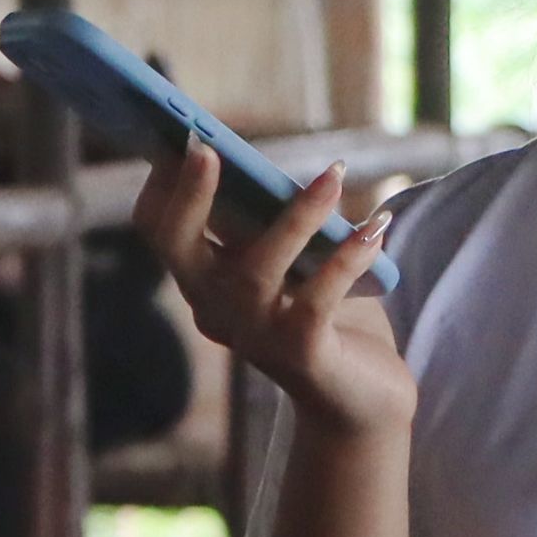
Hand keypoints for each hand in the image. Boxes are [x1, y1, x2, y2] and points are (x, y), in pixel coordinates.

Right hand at [142, 145, 410, 439]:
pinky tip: (376, 227)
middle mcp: (216, 310)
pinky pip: (318, 299)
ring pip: (256, 271)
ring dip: (298, 216)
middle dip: (190, 196)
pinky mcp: (301, 357)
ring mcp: (254, 337)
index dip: (165, 184)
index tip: (188, 136)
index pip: (161, 231)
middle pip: (180, 249)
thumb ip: (268, 223)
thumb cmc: (324, 315)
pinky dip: (347, 258)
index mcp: (204, 281)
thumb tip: (260, 164)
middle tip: (208, 148)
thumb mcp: (290, 260)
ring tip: (335, 174)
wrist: (361, 400)